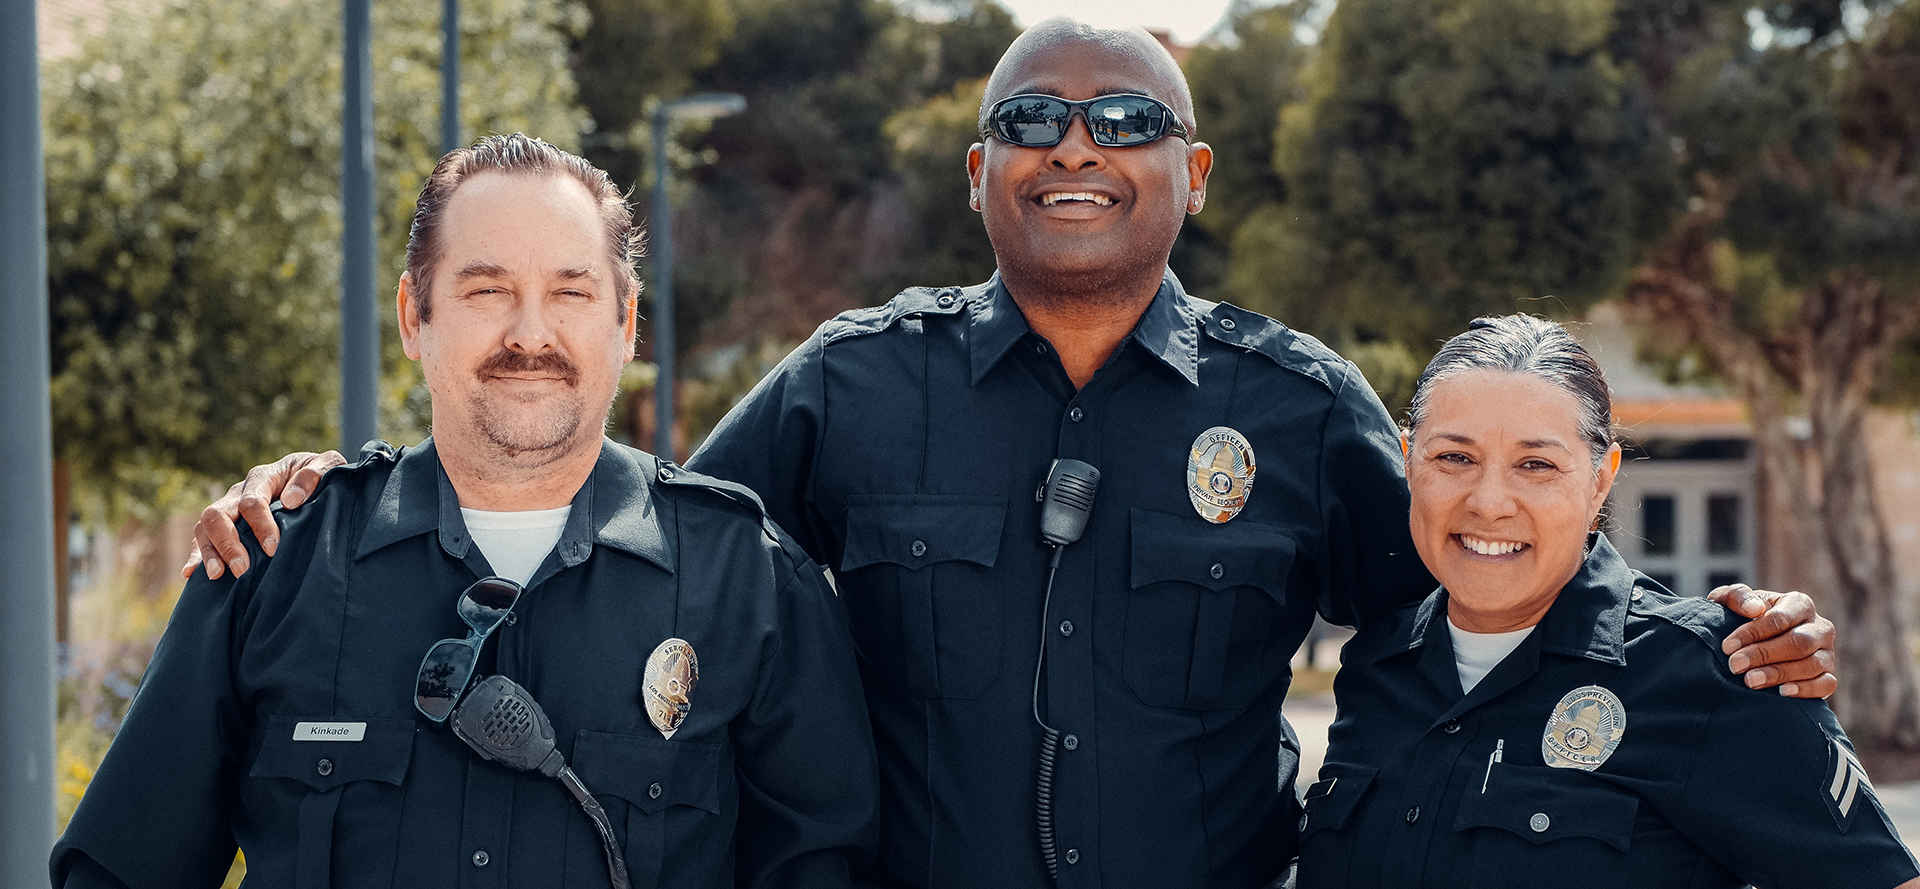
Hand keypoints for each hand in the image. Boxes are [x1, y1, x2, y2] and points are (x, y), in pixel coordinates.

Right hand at [182, 450, 346, 579]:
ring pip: (205, 527)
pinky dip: (196, 555)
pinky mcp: (226, 526)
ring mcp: (229, 509)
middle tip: (243, 568)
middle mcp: (240, 492)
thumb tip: (290, 500)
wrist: (319, 481)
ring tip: (219, 575)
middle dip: (228, 543)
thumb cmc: (324, 476)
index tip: (273, 548)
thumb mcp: (328, 466)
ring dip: (210, 552)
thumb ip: (315, 474)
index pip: (252, 501)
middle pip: (218, 514)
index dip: (260, 525)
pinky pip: (202, 538)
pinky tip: (192, 574)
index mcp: (264, 477)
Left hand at [1709, 584, 1836, 699]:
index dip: (1753, 633)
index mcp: (1799, 604)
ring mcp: (1828, 653)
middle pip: (1799, 642)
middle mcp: (1820, 627)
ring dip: (1779, 674)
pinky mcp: (1829, 677)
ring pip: (1812, 664)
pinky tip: (1782, 692)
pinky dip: (1805, 689)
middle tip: (1735, 665)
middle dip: (1764, 655)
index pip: (1779, 619)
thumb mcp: (1730, 601)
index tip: (1727, 647)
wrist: (1748, 646)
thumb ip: (1737, 596)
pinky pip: (1825, 685)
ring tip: (1750, 681)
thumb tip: (1754, 608)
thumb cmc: (1739, 619)